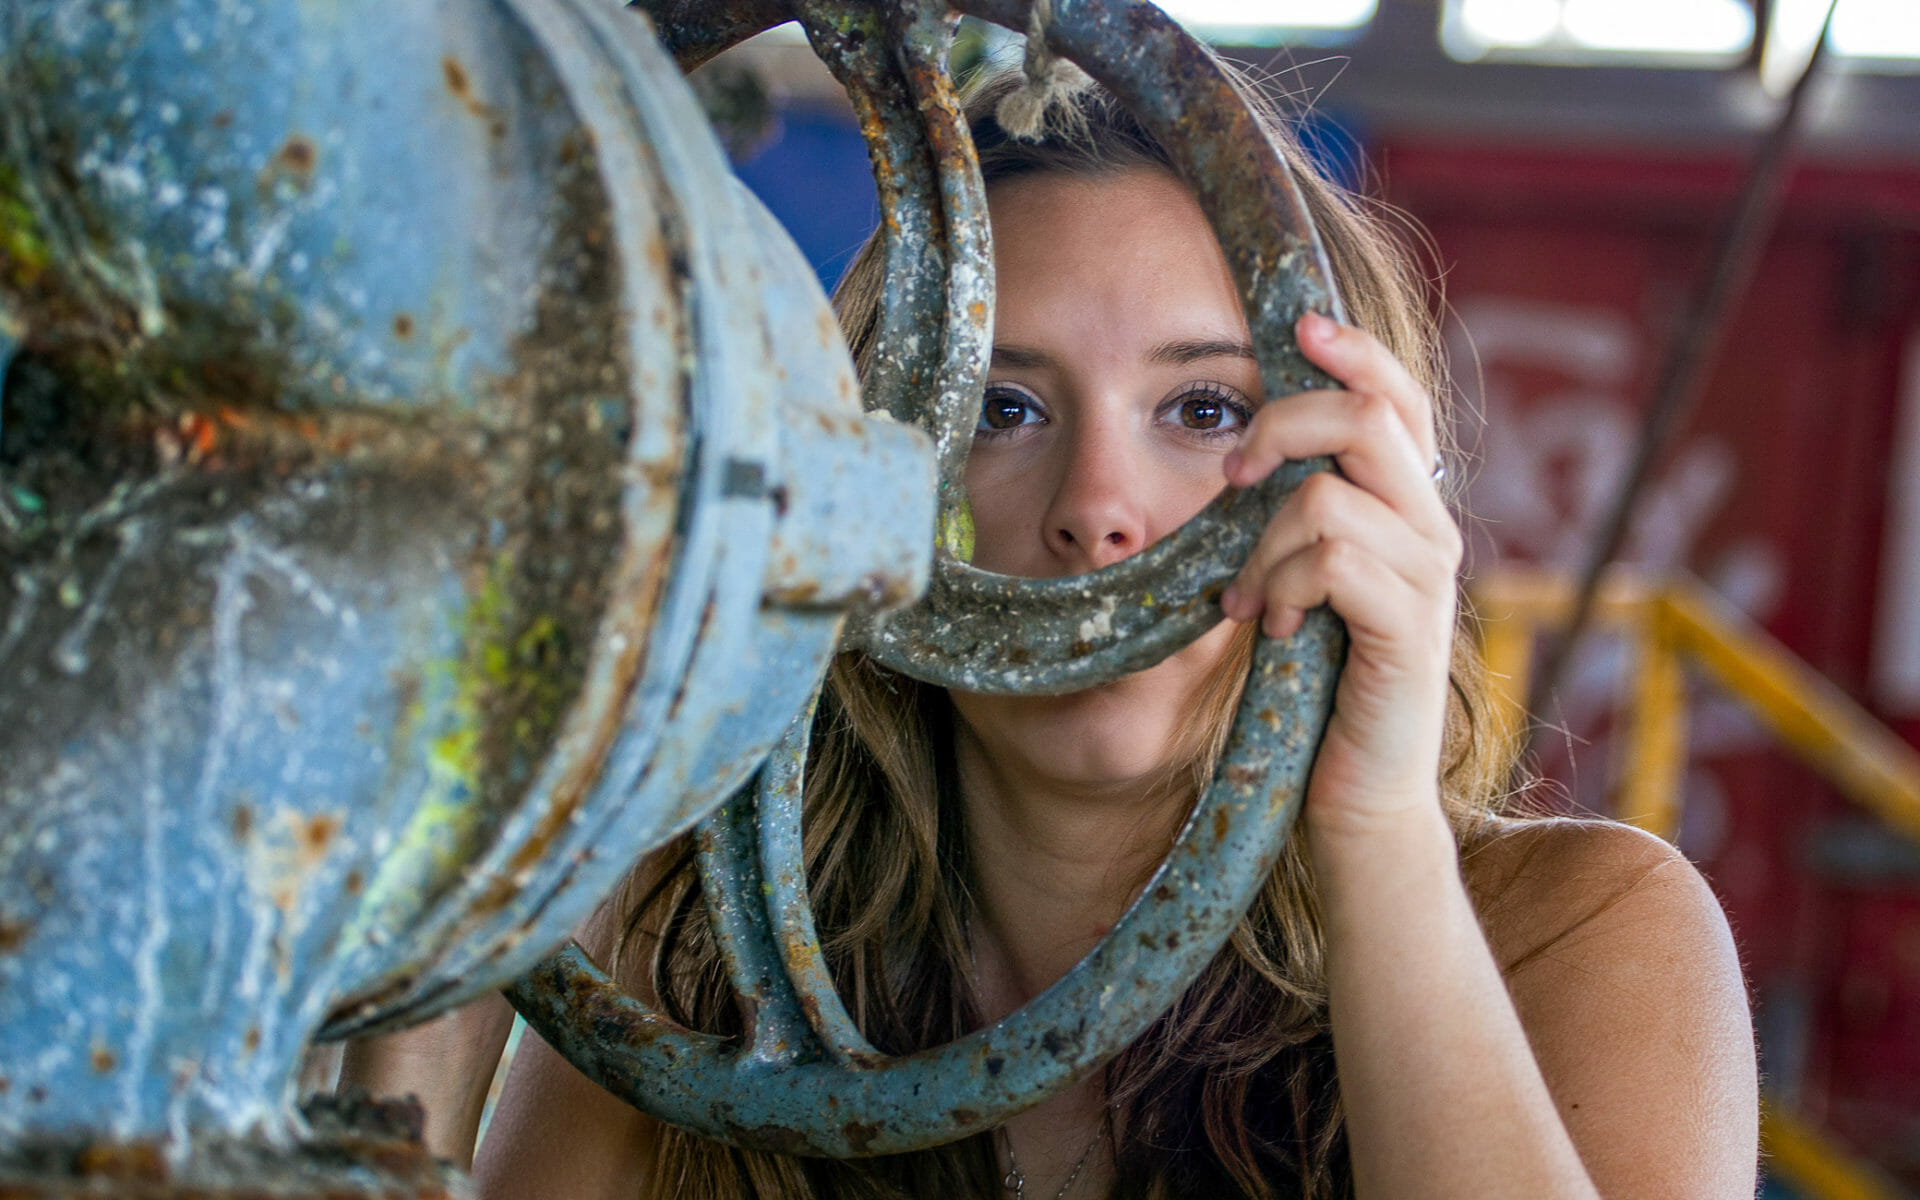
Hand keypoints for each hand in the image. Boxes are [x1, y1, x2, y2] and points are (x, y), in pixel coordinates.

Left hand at [1216, 311, 1461, 829]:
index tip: (1296, 325)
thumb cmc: (1320, 677)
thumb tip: (1242, 447)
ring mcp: (1427, 577)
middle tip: (1230, 478)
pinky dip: (1280, 587)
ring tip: (1246, 597)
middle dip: (1280, 426)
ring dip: (1262, 545)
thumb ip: (1300, 511)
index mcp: (1409, 503)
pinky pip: (1331, 563)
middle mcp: (1432, 527)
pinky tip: (1269, 628)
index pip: (1399, 394)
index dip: (1353, 349)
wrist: (1359, 786)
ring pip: (1329, 496)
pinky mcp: (1407, 628)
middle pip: (1367, 417)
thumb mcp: (1306, 575)